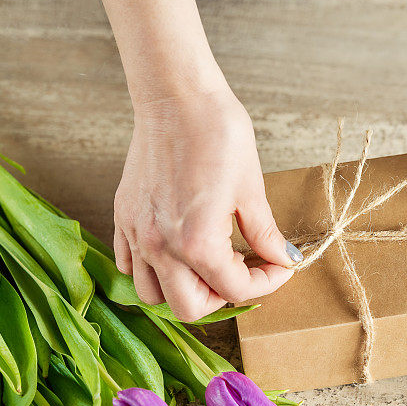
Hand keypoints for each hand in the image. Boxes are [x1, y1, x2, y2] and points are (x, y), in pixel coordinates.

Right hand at [113, 91, 301, 321]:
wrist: (176, 96)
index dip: (266, 283)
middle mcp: (161, 246)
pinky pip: (130, 265)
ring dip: (185, 290)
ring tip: (209, 265)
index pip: (235, 291)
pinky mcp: (123, 217)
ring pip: (152, 295)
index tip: (278, 267)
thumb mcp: (251, 188)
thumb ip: (265, 233)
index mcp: (197, 242)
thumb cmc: (217, 133)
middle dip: (223, 298)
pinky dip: (153, 269)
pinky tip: (177, 250)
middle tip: (243, 271)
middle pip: (190, 309)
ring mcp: (137, 234)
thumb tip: (283, 258)